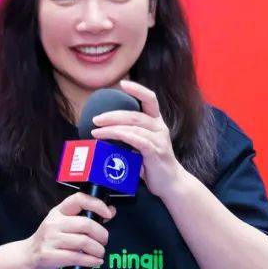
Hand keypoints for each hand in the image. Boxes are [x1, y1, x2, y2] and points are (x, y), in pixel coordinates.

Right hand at [21, 192, 114, 268]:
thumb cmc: (50, 242)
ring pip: (83, 242)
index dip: (96, 204)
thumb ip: (85, 219)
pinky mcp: (49, 256)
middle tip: (104, 241)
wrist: (26, 259)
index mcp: (58, 212)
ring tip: (100, 253)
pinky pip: (77, 258)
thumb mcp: (64, 226)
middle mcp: (53, 223)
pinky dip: (91, 261)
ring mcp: (49, 240)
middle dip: (101, 234)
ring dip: (98, 250)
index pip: (78, 199)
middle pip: (85, 224)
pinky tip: (96, 262)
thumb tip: (111, 211)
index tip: (108, 213)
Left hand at [89, 79, 188, 198]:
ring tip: (96, 131)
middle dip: (112, 115)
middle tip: (95, 119)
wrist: (171, 184)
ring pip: (133, 127)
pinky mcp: (156, 152)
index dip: (138, 90)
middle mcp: (159, 127)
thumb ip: (129, 137)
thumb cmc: (153, 164)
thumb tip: (103, 133)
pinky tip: (110, 138)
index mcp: (157, 123)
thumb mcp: (141, 146)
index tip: (123, 84)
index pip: (150, 99)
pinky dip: (122, 136)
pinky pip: (137, 140)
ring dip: (112, 128)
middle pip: (134, 114)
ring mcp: (159, 139)